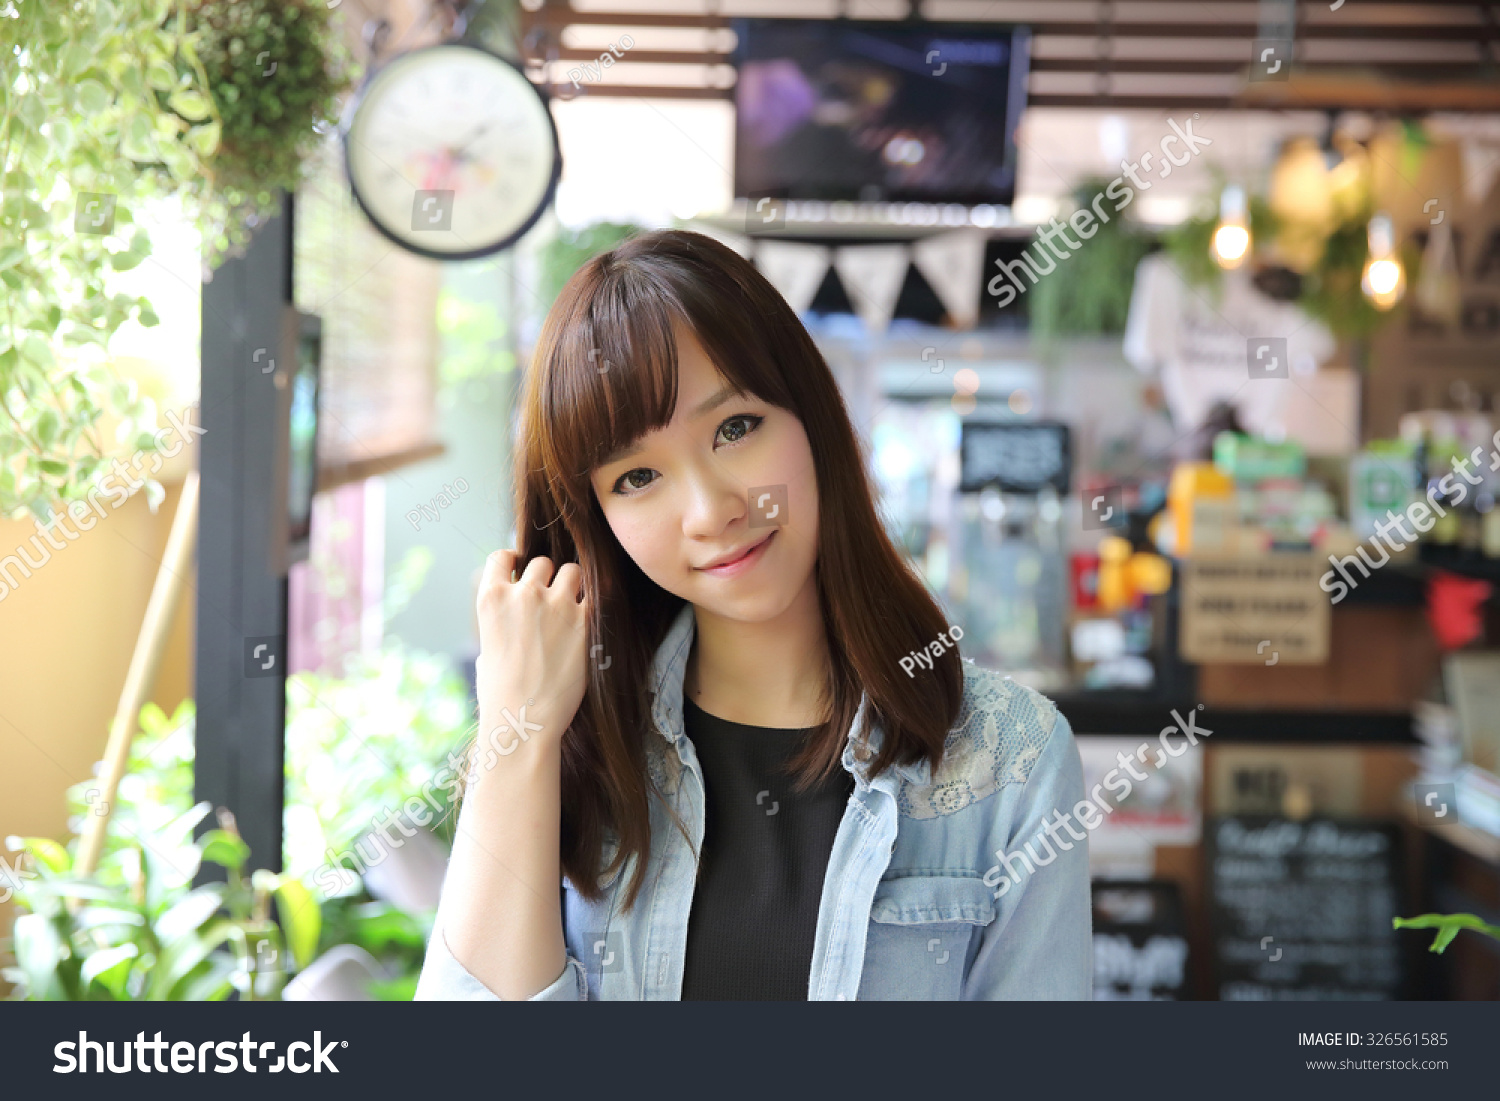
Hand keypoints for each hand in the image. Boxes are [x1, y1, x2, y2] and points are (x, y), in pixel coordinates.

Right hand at [472, 550, 587, 772]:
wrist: (525, 719)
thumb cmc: (500, 693)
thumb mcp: (485, 647)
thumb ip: (499, 619)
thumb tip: (509, 612)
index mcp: (491, 598)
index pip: (501, 556)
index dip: (513, 561)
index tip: (520, 570)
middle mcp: (524, 594)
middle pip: (542, 563)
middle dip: (547, 578)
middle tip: (550, 601)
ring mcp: (556, 605)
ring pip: (572, 571)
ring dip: (573, 585)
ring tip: (572, 609)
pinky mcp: (585, 621)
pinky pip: (595, 595)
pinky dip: (592, 606)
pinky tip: (587, 621)